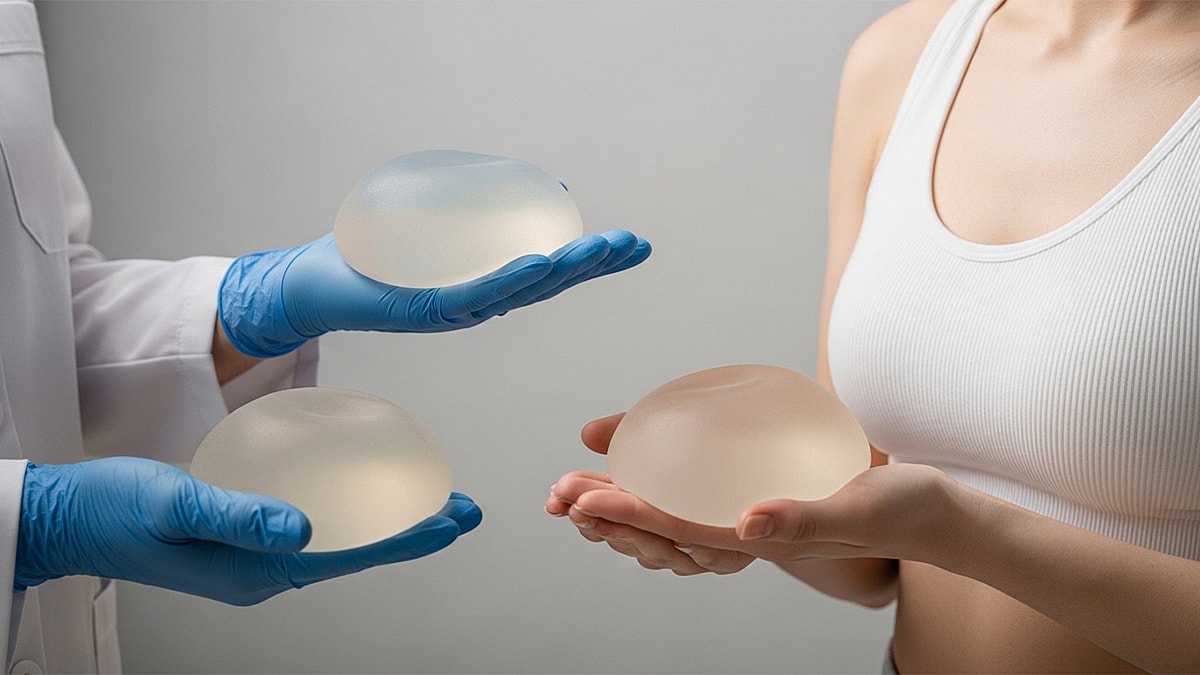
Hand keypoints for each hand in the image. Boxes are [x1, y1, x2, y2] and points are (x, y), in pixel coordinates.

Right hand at [16, 458, 481, 604]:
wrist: (69, 519)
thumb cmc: (114, 512)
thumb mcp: (174, 505)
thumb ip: (237, 515)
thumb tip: (304, 529)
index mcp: (257, 572)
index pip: (353, 555)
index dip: (409, 537)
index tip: (454, 518)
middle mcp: (265, 569)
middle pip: (357, 550)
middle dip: (413, 530)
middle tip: (463, 506)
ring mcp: (255, 555)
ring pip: (338, 537)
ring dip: (385, 518)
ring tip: (428, 495)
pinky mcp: (244, 535)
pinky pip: (310, 522)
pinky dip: (346, 506)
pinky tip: (358, 483)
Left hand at [219, 230, 650, 356]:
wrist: (313, 284)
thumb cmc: (375, 253)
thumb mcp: (443, 222)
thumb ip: (488, 208)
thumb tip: (545, 184)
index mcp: (484, 285)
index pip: (550, 270)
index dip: (593, 259)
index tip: (632, 245)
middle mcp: (477, 302)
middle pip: (547, 282)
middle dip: (594, 265)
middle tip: (634, 247)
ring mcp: (454, 308)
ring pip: (520, 289)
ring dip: (565, 270)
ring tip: (602, 250)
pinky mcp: (425, 309)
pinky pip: (476, 292)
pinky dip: (511, 278)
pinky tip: (541, 262)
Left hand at [549, 414, 956, 572]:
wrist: (928, 512)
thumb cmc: (898, 509)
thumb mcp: (855, 506)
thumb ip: (804, 516)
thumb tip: (747, 523)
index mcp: (761, 536)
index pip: (679, 526)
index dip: (627, 514)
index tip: (584, 499)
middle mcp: (747, 531)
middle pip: (664, 525)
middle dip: (608, 512)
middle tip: (559, 492)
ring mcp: (752, 520)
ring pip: (674, 517)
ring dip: (625, 506)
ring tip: (578, 490)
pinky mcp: (761, 502)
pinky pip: (698, 502)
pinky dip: (661, 492)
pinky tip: (644, 478)